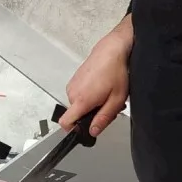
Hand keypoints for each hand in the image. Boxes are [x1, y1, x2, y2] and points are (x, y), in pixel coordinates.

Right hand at [60, 21, 130, 136]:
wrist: (112, 49)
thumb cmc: (115, 71)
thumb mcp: (116, 100)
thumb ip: (103, 118)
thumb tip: (93, 132)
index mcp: (81, 100)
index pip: (65, 122)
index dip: (73, 130)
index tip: (84, 130)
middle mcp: (72, 93)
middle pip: (77, 114)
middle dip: (92, 114)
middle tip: (108, 105)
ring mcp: (72, 84)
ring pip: (80, 104)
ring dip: (92, 104)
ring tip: (107, 94)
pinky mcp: (75, 79)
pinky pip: (80, 94)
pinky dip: (90, 95)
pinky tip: (103, 87)